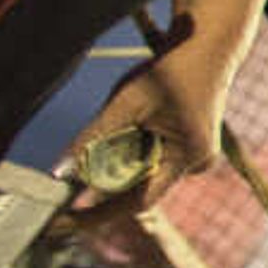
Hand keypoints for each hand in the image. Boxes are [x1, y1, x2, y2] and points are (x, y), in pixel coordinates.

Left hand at [55, 62, 221, 262]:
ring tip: (129, 123)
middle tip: (71, 179)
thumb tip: (59, 173)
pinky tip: (140, 122)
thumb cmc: (169, 71)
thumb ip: (92, 138)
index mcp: (189, 156)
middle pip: (140, 187)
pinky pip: (154, 162)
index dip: (101, 212)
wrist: (208, 47)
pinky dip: (134, 153)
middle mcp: (197, 164)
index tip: (66, 221)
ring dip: (121, 161)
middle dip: (106, 180)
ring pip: (145, 174)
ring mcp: (196, 157)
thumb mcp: (126, 102)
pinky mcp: (191, 149)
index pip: (140, 200)